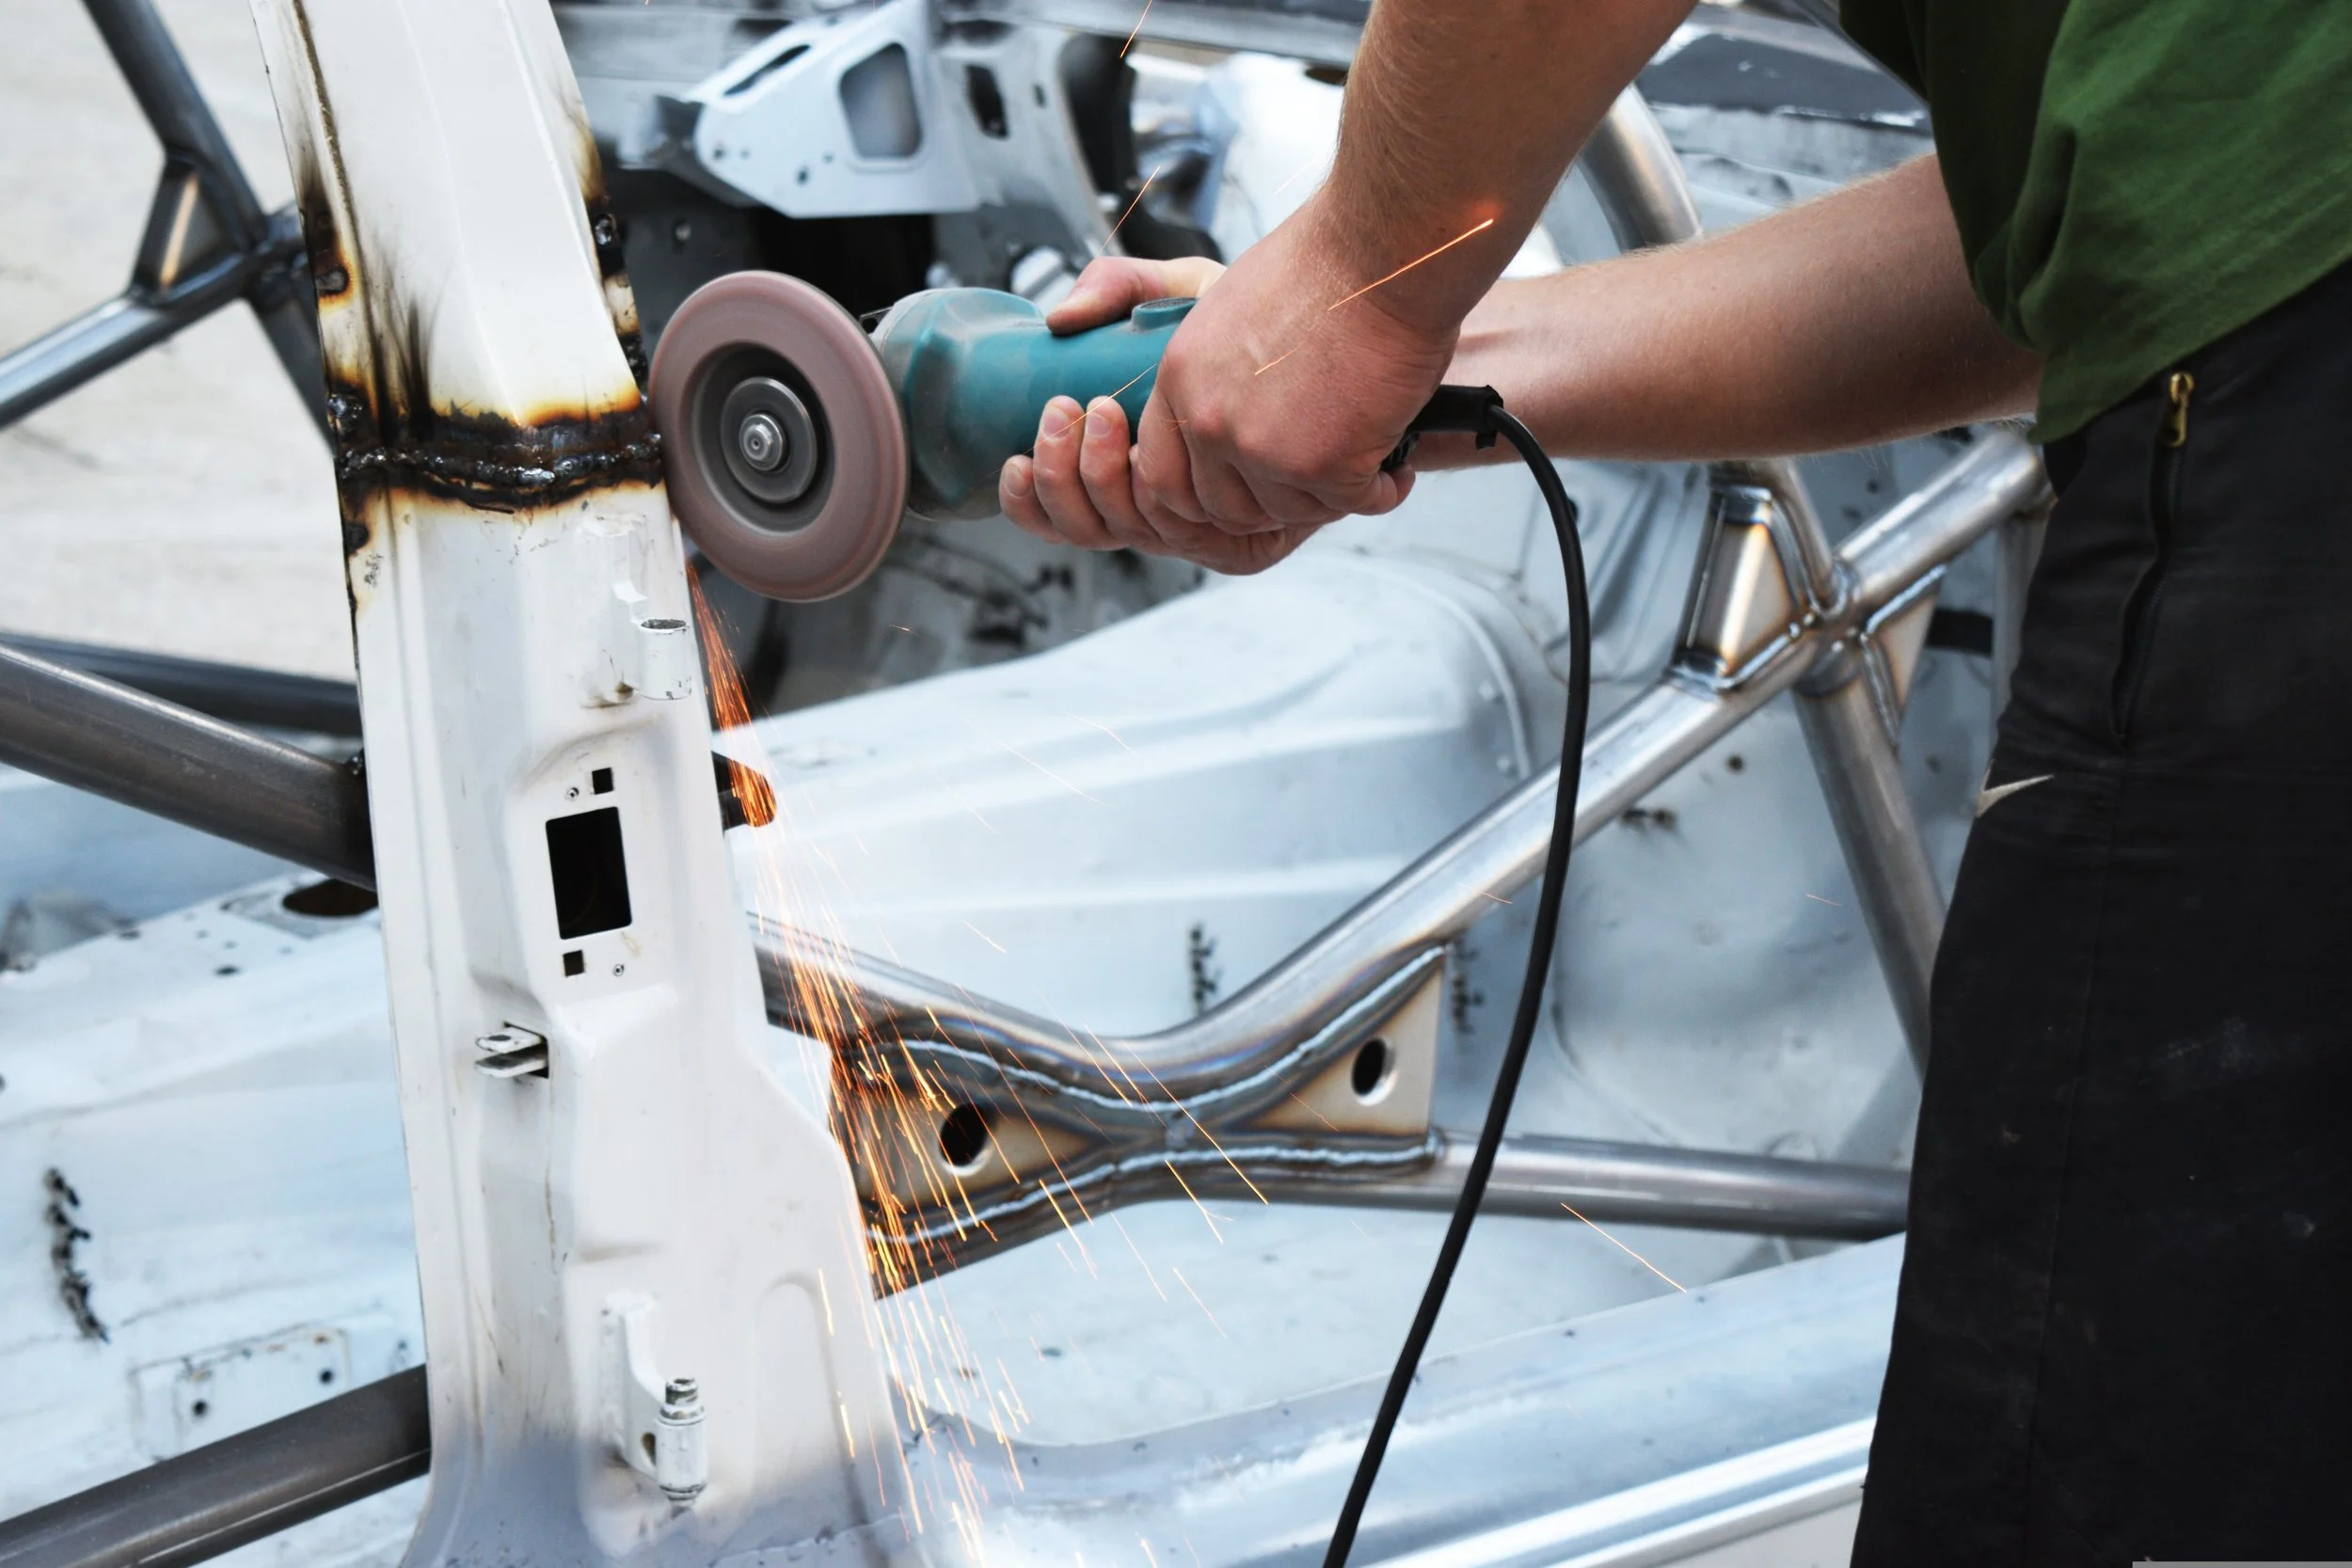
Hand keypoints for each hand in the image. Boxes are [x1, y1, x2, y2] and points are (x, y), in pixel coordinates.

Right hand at [1003, 256, 1320, 573]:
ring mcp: (1202, 531)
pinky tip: (1136, 461)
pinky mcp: (1243, 545)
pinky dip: (1149, 506)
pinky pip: (1181, 541)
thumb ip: (1119, 287)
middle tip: (1062, 414)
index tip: (1018, 445)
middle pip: (1086, 527)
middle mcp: (1166, 510)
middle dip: (1059, 476)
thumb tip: (1057, 320)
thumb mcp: (1181, 294)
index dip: (1032, 492)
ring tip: (1097, 416)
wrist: (1341, 336)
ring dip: (1092, 482)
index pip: (1063, 509)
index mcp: (1137, 470)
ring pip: (1123, 533)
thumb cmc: (1263, 321)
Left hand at [1127, 197, 1457, 534]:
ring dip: (1328, 494)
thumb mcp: (1226, 305)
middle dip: (1271, 501)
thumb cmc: (1324, 264)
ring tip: (1360, 460)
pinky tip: (1394, 468)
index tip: (1243, 485)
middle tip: (1310, 478)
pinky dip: (1381, 490)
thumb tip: (1211, 411)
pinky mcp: (1325, 465)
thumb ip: (1209, 372)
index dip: (1205, 491)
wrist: (1383, 249)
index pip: (1163, 476)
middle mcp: (1212, 420)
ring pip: (1290, 511)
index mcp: (1181, 378)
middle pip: (1224, 508)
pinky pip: (1351, 505)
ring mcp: (1264, 450)